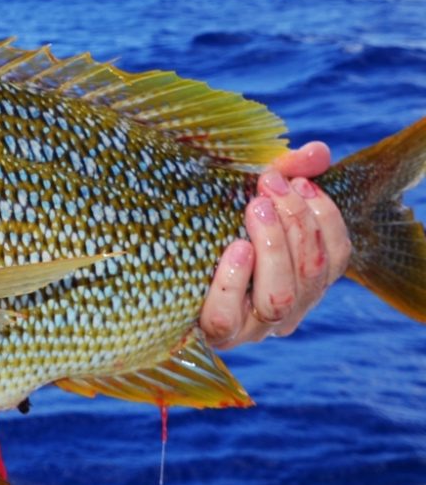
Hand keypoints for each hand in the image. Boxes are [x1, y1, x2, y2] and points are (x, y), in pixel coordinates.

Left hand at [200, 142, 351, 348]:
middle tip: (268, 184)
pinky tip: (235, 248)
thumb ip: (285, 174)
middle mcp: (285, 311)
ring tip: (254, 208)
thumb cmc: (208, 227)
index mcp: (302, 281)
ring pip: (280, 298)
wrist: (148, 268)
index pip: (335, 256)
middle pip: (311, 273)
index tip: (299, 182)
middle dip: (295, 222)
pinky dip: (235, 281)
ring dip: (273, 246)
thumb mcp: (246, 198)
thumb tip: (318, 150)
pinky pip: (227, 316)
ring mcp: (250, 328)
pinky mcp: (212, 333)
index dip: (324, 217)